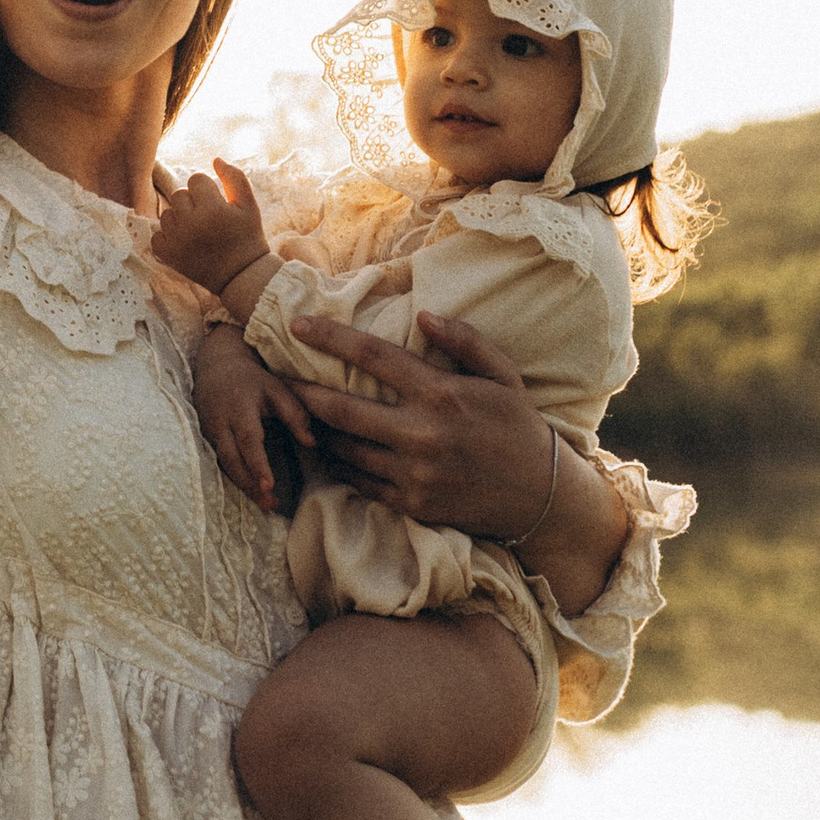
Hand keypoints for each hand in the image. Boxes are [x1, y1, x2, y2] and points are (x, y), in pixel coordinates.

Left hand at [151, 157, 269, 295]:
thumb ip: (234, 178)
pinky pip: (158, 233)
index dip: (208, 190)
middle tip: (209, 220)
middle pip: (179, 194)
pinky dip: (169, 236)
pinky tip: (187, 243)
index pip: (196, 179)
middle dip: (193, 203)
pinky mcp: (167, 255)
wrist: (240, 275)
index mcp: (212, 210)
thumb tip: (215, 159)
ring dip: (181, 218)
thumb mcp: (249, 205)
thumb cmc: (247, 236)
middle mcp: (191, 224)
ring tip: (199, 232)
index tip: (218, 205)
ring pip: (167, 212)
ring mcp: (176, 241)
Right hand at [190, 323, 316, 515]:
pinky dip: (236, 479)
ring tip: (267, 504)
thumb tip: (312, 443)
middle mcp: (220, 424)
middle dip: (250, 485)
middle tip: (271, 504)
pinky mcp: (206, 440)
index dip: (257, 464)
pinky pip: (220, 463)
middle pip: (232, 460)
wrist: (216, 366)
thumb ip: (295, 414)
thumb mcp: (277, 389)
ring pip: (224, 466)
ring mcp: (209, 433)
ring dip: (244, 487)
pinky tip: (253, 491)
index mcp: (239, 409)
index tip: (269, 485)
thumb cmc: (252, 380)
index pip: (248, 441)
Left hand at [288, 308, 628, 612]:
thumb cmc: (520, 427)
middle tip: (276, 377)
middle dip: (301, 392)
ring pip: (344, 450)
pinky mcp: (413, 504)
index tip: (296, 325)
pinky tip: (327, 452)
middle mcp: (422, 433)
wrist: (543, 497)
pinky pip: (361, 483)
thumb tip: (423, 315)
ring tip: (294, 414)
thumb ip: (466, 341)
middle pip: (340, 410)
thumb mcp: (503, 376)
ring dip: (315, 432)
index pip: (372, 356)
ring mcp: (415, 474)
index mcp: (441, 394)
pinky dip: (339, 466)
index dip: (329, 337)